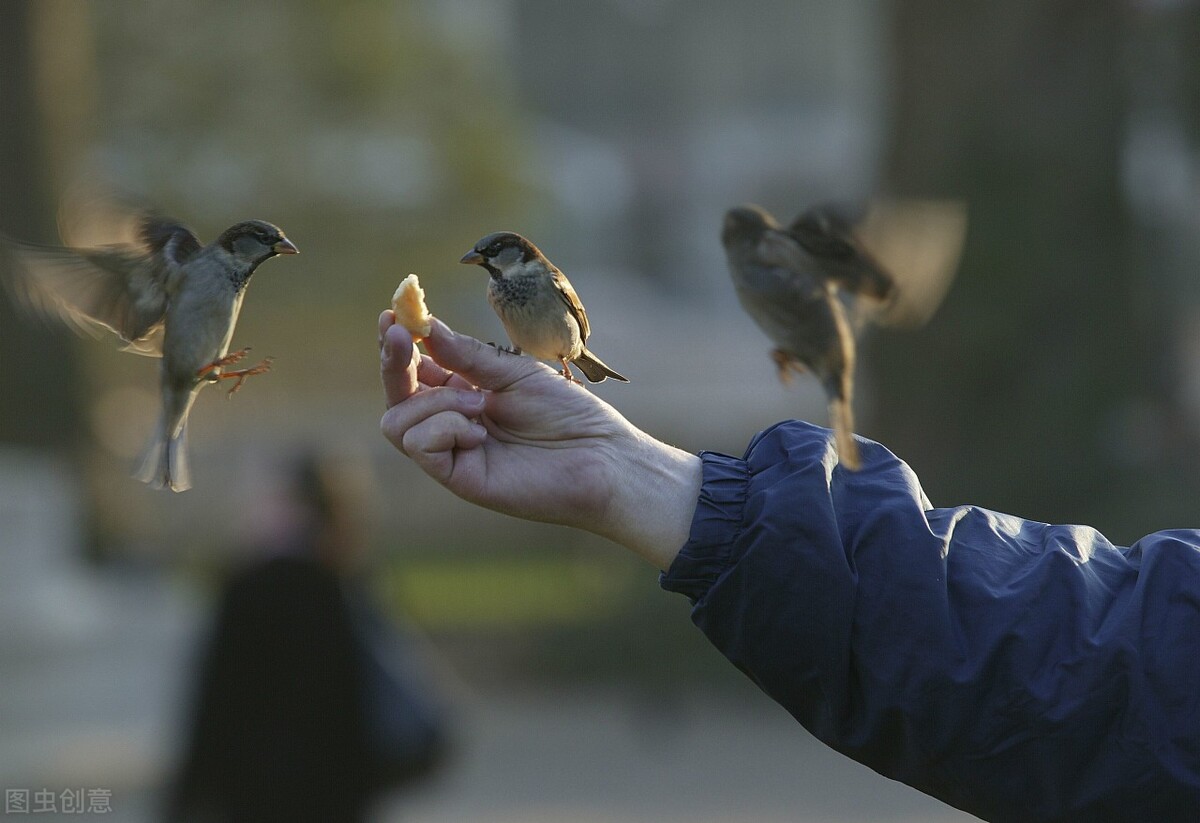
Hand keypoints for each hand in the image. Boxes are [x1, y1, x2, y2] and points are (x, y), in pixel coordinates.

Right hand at [379, 312, 700, 568]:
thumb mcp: (514, 372)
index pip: (415, 370)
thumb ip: (466, 355)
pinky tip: (479, 433)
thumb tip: (423, 328)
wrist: (600, 456)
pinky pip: (419, 445)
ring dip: (433, 402)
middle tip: (400, 333)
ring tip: (480, 406)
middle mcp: (452, 422)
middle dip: (393, 362)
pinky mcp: (458, 476)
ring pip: (397, 422)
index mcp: (465, 394)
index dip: (398, 345)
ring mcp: (453, 451)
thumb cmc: (567, 413)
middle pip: (396, 395)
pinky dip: (444, 428)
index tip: (391, 315)